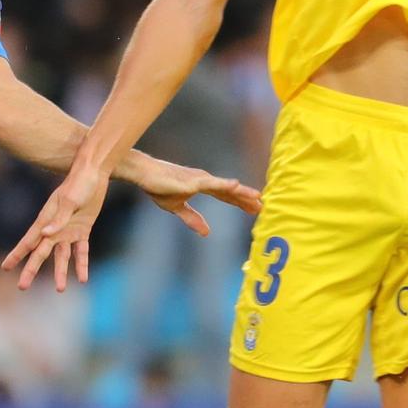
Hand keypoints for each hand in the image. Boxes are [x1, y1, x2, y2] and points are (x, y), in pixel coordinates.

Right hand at [4, 161, 107, 292]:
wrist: (93, 173)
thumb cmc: (78, 184)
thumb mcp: (69, 201)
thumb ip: (59, 219)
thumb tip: (45, 235)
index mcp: (46, 221)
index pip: (28, 241)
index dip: (17, 255)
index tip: (5, 267)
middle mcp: (54, 228)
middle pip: (40, 253)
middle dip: (31, 270)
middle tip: (22, 287)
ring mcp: (68, 230)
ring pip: (62, 256)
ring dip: (61, 272)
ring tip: (60, 289)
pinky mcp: (82, 230)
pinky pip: (81, 251)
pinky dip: (82, 264)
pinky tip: (83, 278)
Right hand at [127, 154, 261, 235]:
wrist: (144, 175)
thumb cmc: (158, 186)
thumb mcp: (176, 208)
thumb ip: (192, 219)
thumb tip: (207, 233)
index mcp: (202, 186)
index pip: (226, 196)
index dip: (241, 203)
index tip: (255, 209)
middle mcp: (205, 180)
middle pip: (231, 192)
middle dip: (247, 199)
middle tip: (264, 206)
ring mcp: (200, 179)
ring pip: (226, 187)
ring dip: (242, 192)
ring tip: (258, 197)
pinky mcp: (192, 180)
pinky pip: (211, 183)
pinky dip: (224, 184)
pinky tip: (236, 185)